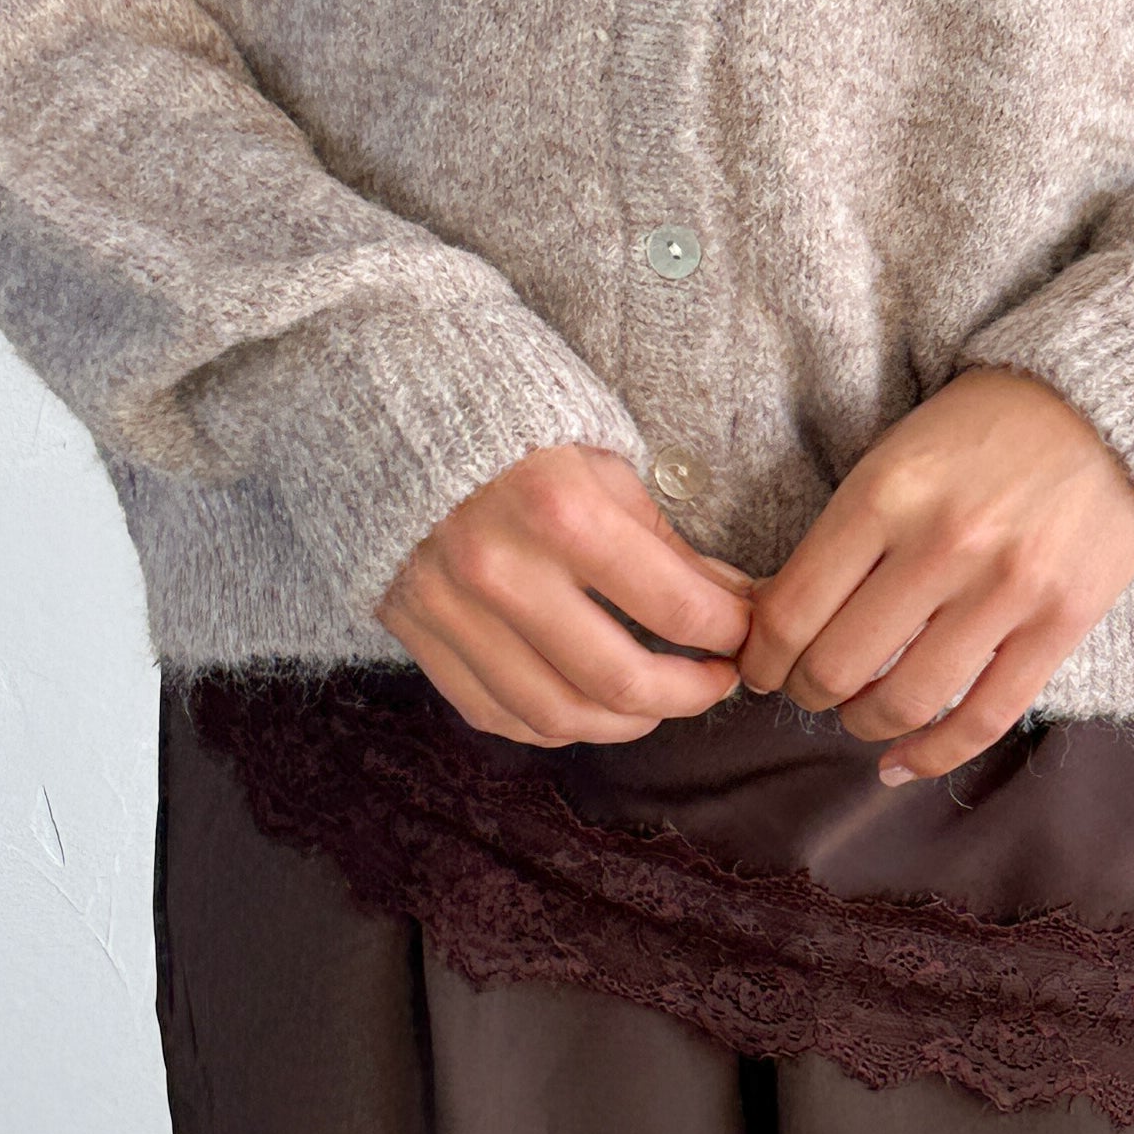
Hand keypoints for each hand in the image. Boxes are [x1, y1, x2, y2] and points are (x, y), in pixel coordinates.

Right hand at [378, 442, 754, 744]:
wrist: (386, 408)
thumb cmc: (512, 425)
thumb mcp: (601, 461)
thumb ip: (666, 543)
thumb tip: (734, 603)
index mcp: (560, 511)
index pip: (676, 608)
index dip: (730, 632)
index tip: (747, 633)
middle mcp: (501, 571)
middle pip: (620, 682)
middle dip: (690, 694)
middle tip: (718, 681)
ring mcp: (450, 609)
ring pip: (557, 715)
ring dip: (627, 723)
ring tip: (660, 702)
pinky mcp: (415, 632)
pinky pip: (495, 712)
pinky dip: (552, 724)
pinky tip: (588, 706)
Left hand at [740, 366, 1133, 783]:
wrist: (1104, 408)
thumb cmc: (982, 432)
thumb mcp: (894, 456)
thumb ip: (841, 536)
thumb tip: (774, 623)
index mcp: (886, 493)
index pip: (791, 612)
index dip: (761, 657)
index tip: (761, 665)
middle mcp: (945, 543)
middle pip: (837, 666)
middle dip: (806, 691)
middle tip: (808, 686)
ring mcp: (1008, 588)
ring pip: (905, 701)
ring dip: (862, 723)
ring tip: (857, 713)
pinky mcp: (1061, 624)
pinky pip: (985, 718)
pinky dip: (932, 754)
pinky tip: (900, 762)